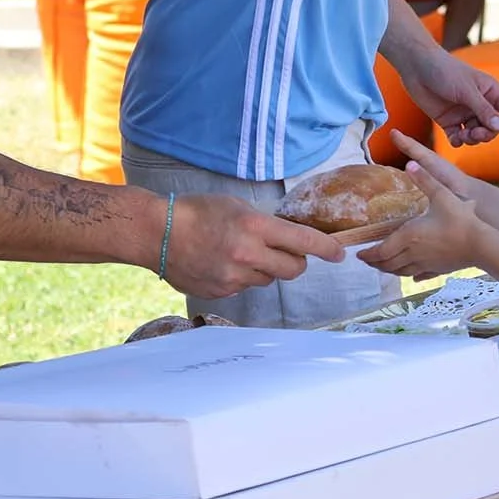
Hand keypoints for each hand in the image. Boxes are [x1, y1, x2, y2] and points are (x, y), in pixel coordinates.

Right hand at [161, 193, 345, 299]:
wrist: (159, 233)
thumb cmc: (198, 211)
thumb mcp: (237, 206)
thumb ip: (265, 224)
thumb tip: (290, 238)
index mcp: (255, 227)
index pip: (304, 242)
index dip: (327, 249)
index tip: (339, 254)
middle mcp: (248, 254)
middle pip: (294, 269)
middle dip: (296, 261)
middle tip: (286, 251)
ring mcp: (235, 277)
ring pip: (269, 279)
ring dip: (266, 268)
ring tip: (241, 252)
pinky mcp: (223, 292)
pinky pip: (246, 287)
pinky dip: (243, 276)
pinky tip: (223, 262)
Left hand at [361, 143, 488, 279]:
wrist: (481, 244)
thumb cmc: (460, 220)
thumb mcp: (441, 195)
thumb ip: (425, 179)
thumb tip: (410, 163)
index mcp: (409, 235)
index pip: (381, 250)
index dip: (368, 254)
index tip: (359, 253)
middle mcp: (413, 253)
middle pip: (387, 264)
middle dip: (374, 263)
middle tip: (366, 260)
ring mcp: (425, 264)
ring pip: (400, 272)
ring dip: (388, 270)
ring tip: (381, 266)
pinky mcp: (436, 270)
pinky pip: (417, 276)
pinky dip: (409, 275)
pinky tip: (410, 275)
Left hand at [400, 46, 498, 147]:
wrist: (416, 66)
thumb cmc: (444, 71)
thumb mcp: (466, 90)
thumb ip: (483, 110)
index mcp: (490, 91)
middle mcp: (479, 103)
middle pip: (492, 127)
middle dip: (486, 134)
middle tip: (475, 134)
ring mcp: (464, 113)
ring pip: (476, 135)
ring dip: (472, 139)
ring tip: (462, 135)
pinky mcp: (448, 120)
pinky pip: (459, 137)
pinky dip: (458, 141)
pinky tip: (454, 138)